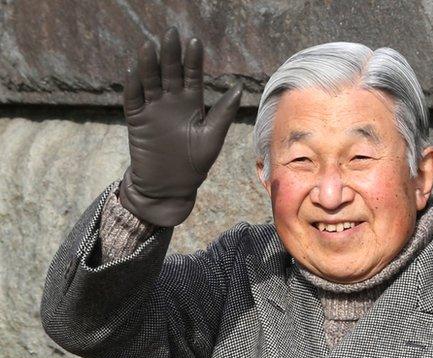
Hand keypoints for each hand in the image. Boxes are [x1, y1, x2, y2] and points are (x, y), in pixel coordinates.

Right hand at [119, 27, 241, 226]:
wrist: (170, 187)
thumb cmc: (194, 164)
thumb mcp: (212, 138)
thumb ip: (222, 114)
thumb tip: (238, 88)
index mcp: (191, 104)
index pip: (192, 76)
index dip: (192, 60)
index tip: (195, 42)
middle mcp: (171, 102)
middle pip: (170, 72)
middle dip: (170, 54)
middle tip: (171, 33)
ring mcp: (152, 109)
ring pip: (150, 81)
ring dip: (149, 64)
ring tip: (151, 46)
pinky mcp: (137, 120)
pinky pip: (133, 99)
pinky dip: (133, 85)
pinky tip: (135, 70)